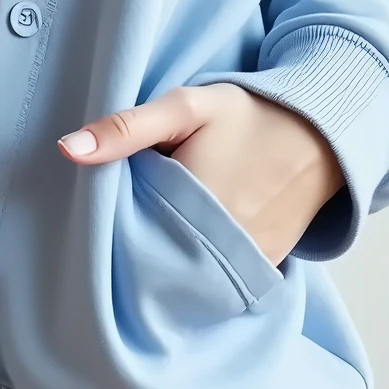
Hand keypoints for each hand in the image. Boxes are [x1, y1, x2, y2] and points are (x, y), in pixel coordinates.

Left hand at [58, 82, 342, 265]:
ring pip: (188, 275)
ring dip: (166, 261)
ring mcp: (247, 263)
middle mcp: (223, 246)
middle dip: (133, 249)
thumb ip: (126, 129)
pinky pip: (219, 280)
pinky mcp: (264, 268)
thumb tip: (67, 149)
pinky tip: (185, 244)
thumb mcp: (185, 108)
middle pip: (157, 260)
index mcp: (194, 206)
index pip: (130, 236)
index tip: (90, 216)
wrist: (321, 131)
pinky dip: (199, 267)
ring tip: (149, 235)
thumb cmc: (247, 114)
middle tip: (119, 224)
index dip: (105, 228)